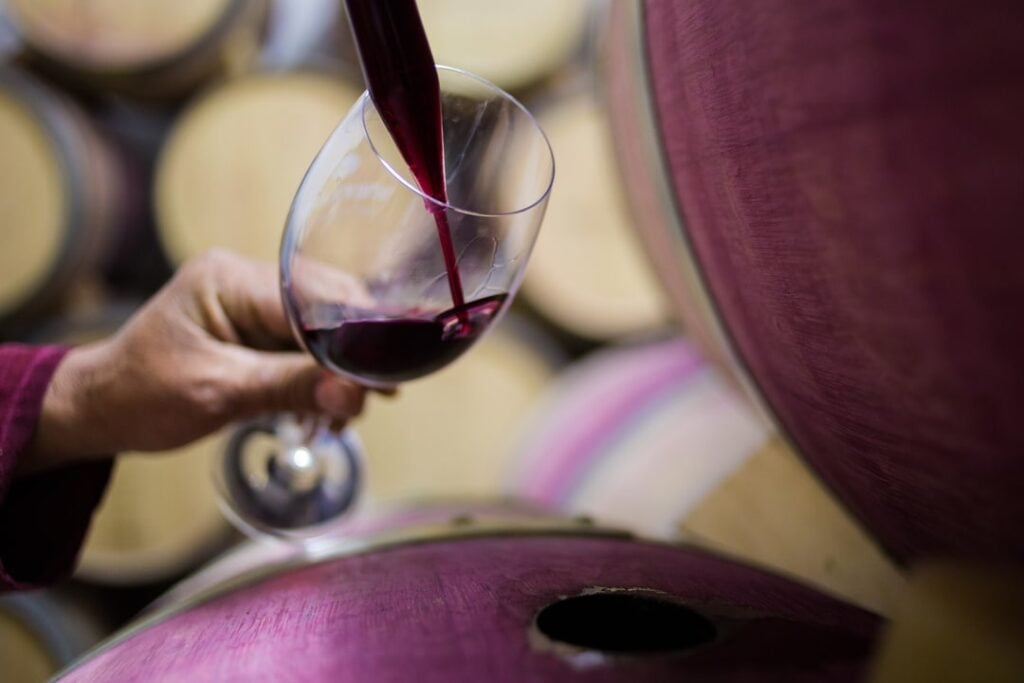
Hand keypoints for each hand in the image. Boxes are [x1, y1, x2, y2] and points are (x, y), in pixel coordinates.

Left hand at [27, 250, 367, 472]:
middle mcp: (245, 277)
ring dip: (340, 369)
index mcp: (228, 278)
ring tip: (345, 412)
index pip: (312, 299)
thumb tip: (354, 394)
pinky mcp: (256, 324)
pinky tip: (326, 404)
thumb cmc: (141, 395)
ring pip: (323, 324)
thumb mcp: (217, 393)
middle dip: (353, 354)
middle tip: (374, 400)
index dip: (355, 337)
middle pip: (327, 305)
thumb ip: (288, 388)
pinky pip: (305, 341)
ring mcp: (252, 299)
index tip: (384, 379)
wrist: (101, 408)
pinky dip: (320, 374)